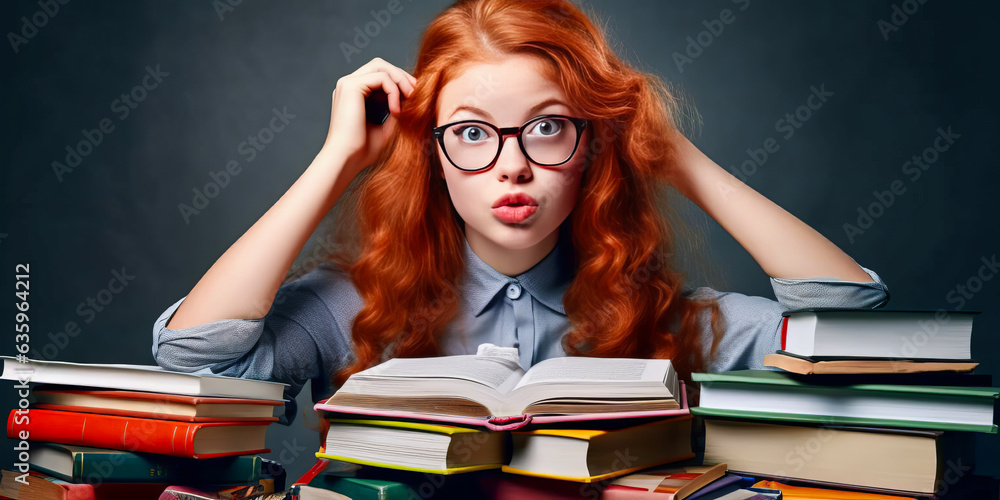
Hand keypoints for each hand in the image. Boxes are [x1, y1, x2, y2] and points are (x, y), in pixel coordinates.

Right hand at [323, 57, 416, 180]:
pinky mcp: (351, 86)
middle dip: (401, 75)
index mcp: (353, 94)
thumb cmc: (363, 150)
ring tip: (410, 98)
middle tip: (416, 92)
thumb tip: (411, 98)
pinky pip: (381, 78)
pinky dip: (394, 91)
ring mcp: (348, 83)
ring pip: (381, 66)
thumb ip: (395, 109)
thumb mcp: (386, 126)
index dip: (399, 81)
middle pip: (380, 65)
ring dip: (400, 80)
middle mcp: (348, 85)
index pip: (379, 74)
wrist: (347, 160)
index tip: (414, 95)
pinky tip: (396, 110)